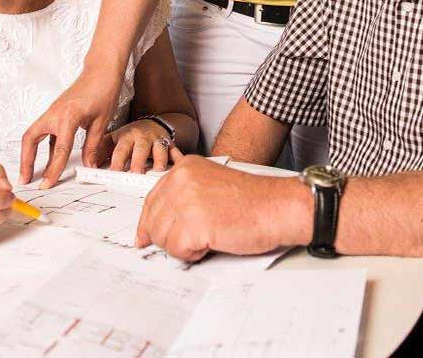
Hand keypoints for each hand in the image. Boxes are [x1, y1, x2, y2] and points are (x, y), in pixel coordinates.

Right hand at [20, 60, 122, 187]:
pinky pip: (44, 131)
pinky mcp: (54, 111)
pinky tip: (49, 157)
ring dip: (30, 153)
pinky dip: (43, 145)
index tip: (46, 184)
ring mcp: (52, 111)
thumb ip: (93, 146)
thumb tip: (88, 166)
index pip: (58, 150)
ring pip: (33, 135)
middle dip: (25, 161)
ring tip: (31, 172)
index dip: (52, 170)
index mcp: (67, 117)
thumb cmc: (103, 90)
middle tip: (24, 179)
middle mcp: (54, 114)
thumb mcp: (102, 122)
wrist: (102, 70)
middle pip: (30, 140)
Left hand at [103, 121, 174, 173]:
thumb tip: (88, 165)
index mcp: (127, 137)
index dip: (117, 161)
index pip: (120, 150)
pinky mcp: (169, 144)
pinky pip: (176, 151)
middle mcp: (142, 138)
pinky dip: (179, 158)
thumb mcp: (113, 139)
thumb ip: (101, 151)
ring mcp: (157, 140)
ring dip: (159, 159)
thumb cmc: (129, 136)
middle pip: (140, 150)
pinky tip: (180, 164)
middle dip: (138, 162)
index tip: (114, 173)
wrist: (150, 124)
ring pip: (160, 149)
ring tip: (159, 170)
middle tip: (135, 174)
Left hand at [135, 149, 311, 261]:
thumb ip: (186, 195)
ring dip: (183, 245)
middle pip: (152, 220)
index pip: (152, 198)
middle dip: (166, 237)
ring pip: (162, 237)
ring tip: (207, 237)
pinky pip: (177, 250)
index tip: (144, 234)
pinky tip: (211, 242)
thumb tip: (161, 219)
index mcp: (186, 168)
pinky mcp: (194, 225)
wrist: (278, 207)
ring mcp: (186, 201)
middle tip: (186, 242)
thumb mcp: (213, 185)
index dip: (148, 221)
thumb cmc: (254, 201)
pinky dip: (193, 254)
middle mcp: (182, 180)